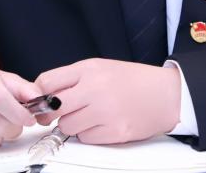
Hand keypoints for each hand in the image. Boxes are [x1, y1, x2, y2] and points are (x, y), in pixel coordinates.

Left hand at [35, 59, 180, 143]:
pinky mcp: (115, 132)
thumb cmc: (133, 80)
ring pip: (67, 126)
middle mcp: (96, 89)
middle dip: (49, 114)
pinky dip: (89, 134)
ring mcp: (106, 112)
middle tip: (54, 114)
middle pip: (53, 107)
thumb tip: (44, 96)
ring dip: (73, 124)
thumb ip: (73, 79)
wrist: (166, 94)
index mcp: (90, 69)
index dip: (39, 94)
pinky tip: (103, 123)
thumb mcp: (101, 68)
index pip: (47, 82)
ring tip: (89, 115)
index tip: (40, 101)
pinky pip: (86, 138)